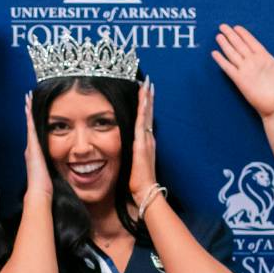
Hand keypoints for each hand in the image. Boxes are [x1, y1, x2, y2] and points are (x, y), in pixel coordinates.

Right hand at [23, 93, 52, 200]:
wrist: (40, 193)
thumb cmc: (48, 187)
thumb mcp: (53, 175)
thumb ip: (56, 170)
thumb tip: (66, 170)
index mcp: (37, 156)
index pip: (36, 136)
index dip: (35, 124)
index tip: (34, 113)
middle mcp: (32, 149)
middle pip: (31, 127)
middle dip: (30, 114)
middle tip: (29, 99)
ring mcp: (31, 146)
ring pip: (30, 124)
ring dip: (29, 111)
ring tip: (28, 98)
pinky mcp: (32, 145)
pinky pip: (31, 126)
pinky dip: (30, 115)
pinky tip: (29, 104)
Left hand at [129, 78, 157, 195]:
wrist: (145, 191)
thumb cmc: (138, 182)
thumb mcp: (133, 164)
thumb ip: (131, 156)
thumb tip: (124, 153)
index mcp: (145, 143)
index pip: (145, 120)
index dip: (145, 106)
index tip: (144, 93)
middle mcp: (148, 138)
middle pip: (148, 113)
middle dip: (148, 97)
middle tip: (148, 81)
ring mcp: (147, 139)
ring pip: (147, 114)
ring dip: (147, 98)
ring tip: (147, 84)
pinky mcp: (142, 142)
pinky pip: (143, 120)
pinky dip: (144, 108)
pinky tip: (144, 97)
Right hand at [211, 23, 273, 119]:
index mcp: (266, 59)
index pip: (252, 43)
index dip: (244, 35)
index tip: (237, 27)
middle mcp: (254, 63)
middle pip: (240, 46)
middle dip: (231, 36)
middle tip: (223, 26)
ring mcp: (246, 71)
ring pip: (233, 54)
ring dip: (225, 45)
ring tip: (218, 36)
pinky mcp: (240, 80)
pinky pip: (228, 68)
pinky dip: (221, 61)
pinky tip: (215, 53)